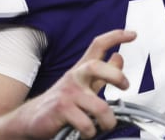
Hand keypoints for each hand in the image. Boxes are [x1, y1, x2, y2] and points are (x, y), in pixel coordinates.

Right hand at [12, 29, 135, 138]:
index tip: (132, 34)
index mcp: (82, 69)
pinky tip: (88, 132)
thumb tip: (118, 57)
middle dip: (116, 76)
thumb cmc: (63, 101)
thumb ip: (103, 73)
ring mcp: (68, 93)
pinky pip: (87, 123)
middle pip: (97, 67)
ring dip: (108, 120)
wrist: (31, 119)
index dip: (116, 37)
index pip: (98, 45)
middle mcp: (75, 77)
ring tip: (106, 125)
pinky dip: (91, 131)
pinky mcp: (61, 110)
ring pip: (99, 106)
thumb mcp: (85, 84)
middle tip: (125, 87)